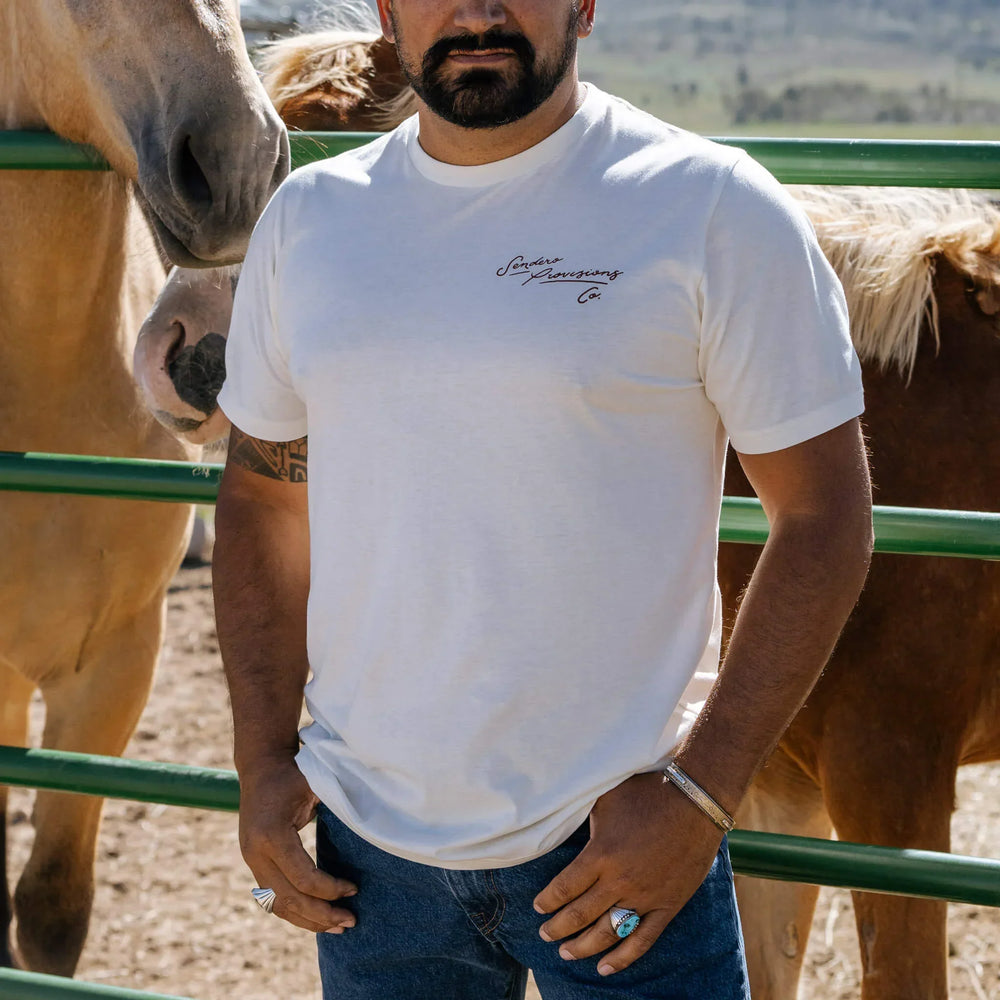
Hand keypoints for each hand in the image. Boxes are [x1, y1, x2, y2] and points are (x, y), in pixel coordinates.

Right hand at [238, 756, 357, 932]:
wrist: (260, 766)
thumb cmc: (293, 773)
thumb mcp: (315, 784)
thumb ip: (337, 804)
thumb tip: (372, 827)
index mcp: (271, 835)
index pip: (303, 877)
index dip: (330, 890)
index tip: (354, 890)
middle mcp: (256, 853)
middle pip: (288, 899)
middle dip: (321, 915)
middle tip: (350, 921)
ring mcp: (251, 861)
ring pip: (277, 905)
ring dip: (307, 920)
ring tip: (337, 927)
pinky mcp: (254, 864)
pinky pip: (272, 898)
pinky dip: (294, 911)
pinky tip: (315, 918)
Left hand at [533, 771, 723, 975]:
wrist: (695, 800)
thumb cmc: (647, 791)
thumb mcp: (606, 797)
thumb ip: (584, 815)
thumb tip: (559, 810)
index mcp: (601, 854)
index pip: (564, 887)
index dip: (548, 901)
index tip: (538, 907)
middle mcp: (620, 880)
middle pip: (580, 915)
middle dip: (558, 928)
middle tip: (545, 935)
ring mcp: (645, 896)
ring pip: (607, 933)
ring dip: (583, 947)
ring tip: (566, 953)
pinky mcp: (667, 904)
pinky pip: (643, 939)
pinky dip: (623, 958)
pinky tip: (605, 968)